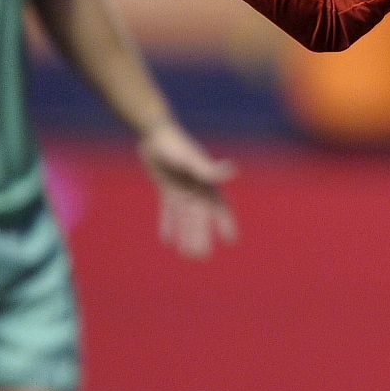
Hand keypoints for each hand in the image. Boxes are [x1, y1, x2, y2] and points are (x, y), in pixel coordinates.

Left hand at [137, 121, 236, 258]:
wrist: (156, 134)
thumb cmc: (176, 145)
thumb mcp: (191, 159)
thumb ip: (210, 169)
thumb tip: (233, 170)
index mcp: (206, 183)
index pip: (219, 207)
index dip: (226, 223)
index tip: (231, 240)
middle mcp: (196, 188)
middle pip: (200, 218)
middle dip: (202, 236)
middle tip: (201, 257)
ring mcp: (182, 189)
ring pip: (185, 218)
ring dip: (186, 235)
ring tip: (186, 254)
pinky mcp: (167, 188)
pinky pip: (168, 211)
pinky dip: (168, 224)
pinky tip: (166, 240)